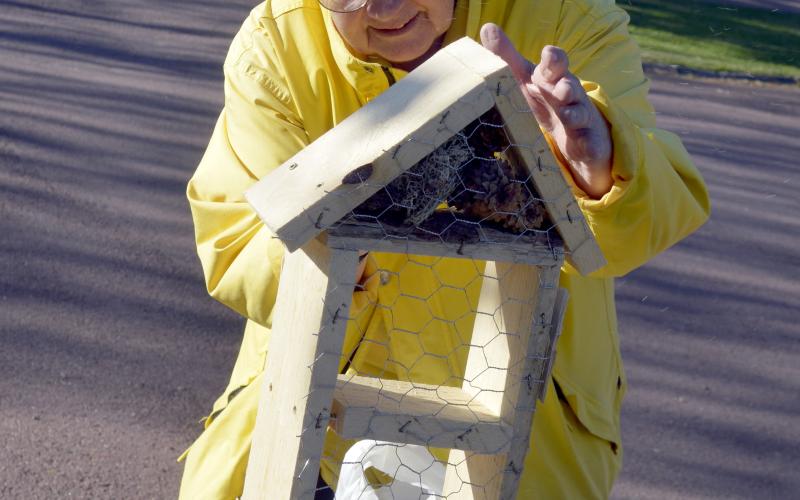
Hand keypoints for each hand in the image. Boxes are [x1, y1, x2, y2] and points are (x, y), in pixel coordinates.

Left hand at [480, 24, 612, 198]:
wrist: (576, 131)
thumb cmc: (545, 98)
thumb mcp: (525, 78)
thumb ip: (507, 56)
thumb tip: (486, 28)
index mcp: (552, 77)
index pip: (555, 62)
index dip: (552, 59)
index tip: (547, 54)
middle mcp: (568, 93)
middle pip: (569, 86)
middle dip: (565, 85)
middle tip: (561, 87)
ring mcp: (579, 116)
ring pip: (578, 112)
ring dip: (574, 112)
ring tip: (567, 115)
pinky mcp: (586, 139)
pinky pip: (589, 141)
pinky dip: (588, 144)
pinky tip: (585, 148)